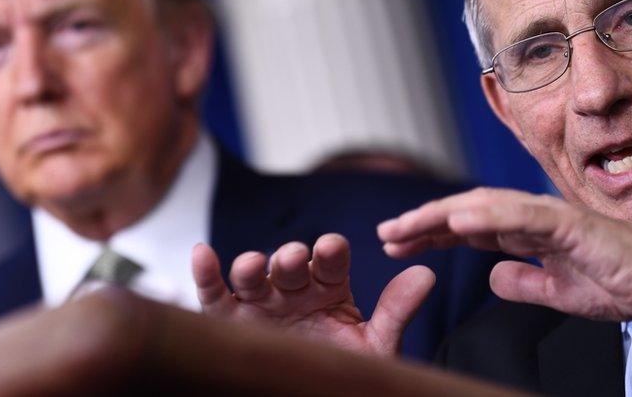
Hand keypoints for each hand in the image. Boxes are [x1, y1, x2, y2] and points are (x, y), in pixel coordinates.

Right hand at [191, 233, 434, 355]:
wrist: (311, 396)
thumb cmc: (341, 370)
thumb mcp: (374, 346)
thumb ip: (396, 311)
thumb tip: (428, 274)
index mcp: (329, 286)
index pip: (330, 260)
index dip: (329, 252)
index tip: (331, 249)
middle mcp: (293, 287)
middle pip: (289, 263)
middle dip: (289, 259)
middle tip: (292, 260)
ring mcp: (259, 301)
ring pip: (251, 275)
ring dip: (251, 266)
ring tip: (253, 265)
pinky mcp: (227, 318)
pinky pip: (213, 293)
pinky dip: (205, 273)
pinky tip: (203, 253)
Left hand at [377, 188, 631, 322]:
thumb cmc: (617, 282)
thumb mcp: (556, 292)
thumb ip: (523, 282)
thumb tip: (492, 277)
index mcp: (526, 231)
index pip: (467, 225)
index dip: (430, 232)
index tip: (397, 243)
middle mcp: (531, 215)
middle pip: (465, 211)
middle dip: (422, 221)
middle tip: (385, 234)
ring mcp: (547, 214)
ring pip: (482, 207)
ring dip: (440, 214)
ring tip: (405, 227)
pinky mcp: (566, 222)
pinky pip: (519, 216)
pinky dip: (484, 215)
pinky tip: (454, 221)